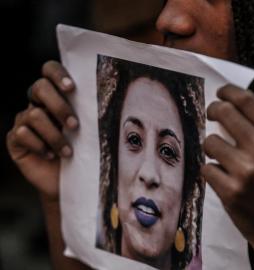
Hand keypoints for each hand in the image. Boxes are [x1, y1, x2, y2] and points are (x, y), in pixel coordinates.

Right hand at [6, 61, 77, 200]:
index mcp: (57, 96)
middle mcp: (38, 104)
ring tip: (67, 151)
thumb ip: (89, 113)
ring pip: (34, 114)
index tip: (71, 88)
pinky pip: (22, 133)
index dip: (58, 74)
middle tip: (75, 126)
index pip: (50, 71)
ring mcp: (24, 120)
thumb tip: (102, 98)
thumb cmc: (84, 152)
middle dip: (59, 106)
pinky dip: (40, 146)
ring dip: (54, 135)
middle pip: (39, 87)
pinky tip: (50, 156)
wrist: (70, 181)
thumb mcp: (90, 131)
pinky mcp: (15, 139)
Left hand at [201, 85, 253, 267]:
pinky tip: (223, 180)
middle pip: (224, 112)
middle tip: (211, 114)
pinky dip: (211, 172)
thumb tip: (227, 108)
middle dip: (212, 110)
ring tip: (223, 160)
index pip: (247, 101)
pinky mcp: (230, 190)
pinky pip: (206, 167)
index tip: (220, 93)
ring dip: (211, 148)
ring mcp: (246, 171)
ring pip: (210, 141)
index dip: (228, 91)